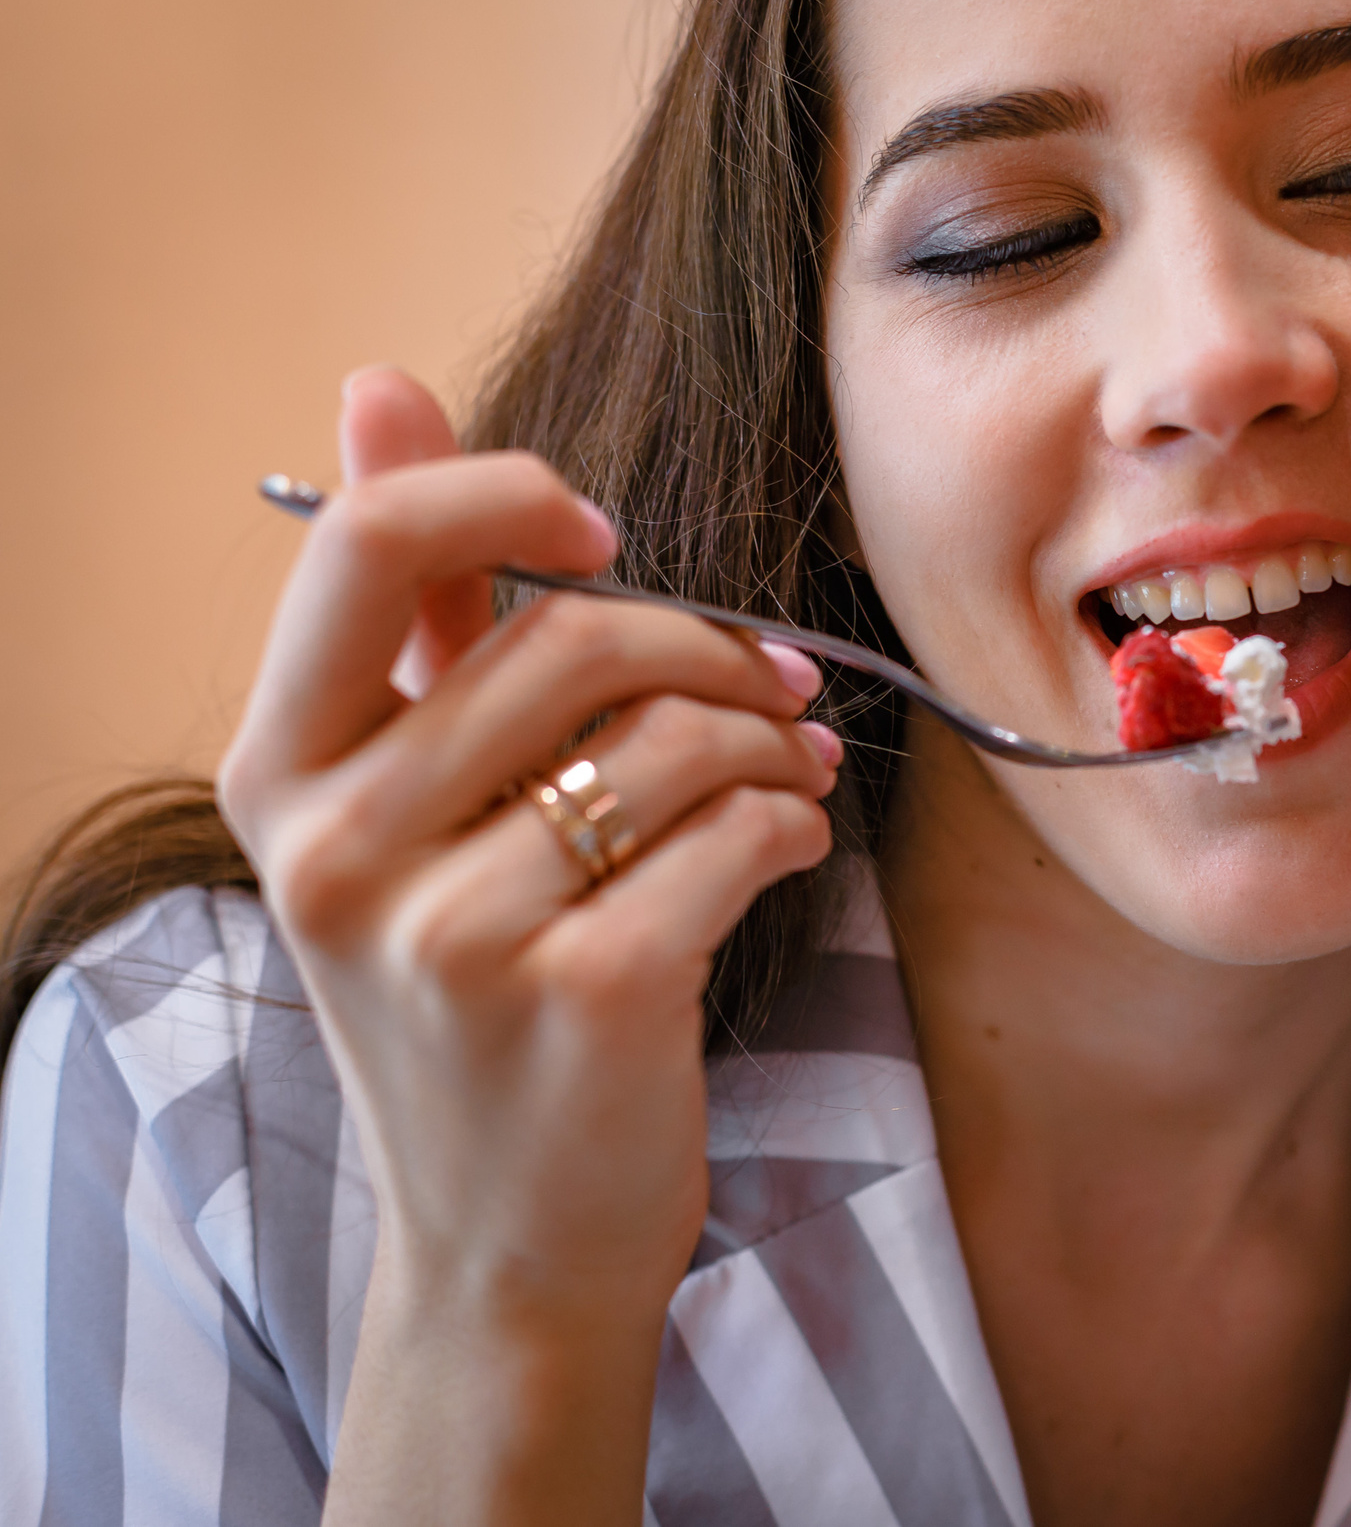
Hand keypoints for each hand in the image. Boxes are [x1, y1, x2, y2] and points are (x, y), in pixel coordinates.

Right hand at [216, 368, 839, 1522]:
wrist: (508, 1240)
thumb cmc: (473, 1001)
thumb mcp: (402, 813)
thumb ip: (405, 611)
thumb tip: (376, 384)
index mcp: (278, 776)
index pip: (362, 544)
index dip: (506, 496)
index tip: (602, 537)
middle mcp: (340, 848)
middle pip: (575, 635)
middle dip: (714, 651)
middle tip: (773, 693)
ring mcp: (455, 930)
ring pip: (678, 732)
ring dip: (771, 745)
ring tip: (788, 782)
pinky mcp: (586, 991)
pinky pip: (741, 829)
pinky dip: (797, 822)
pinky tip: (792, 844)